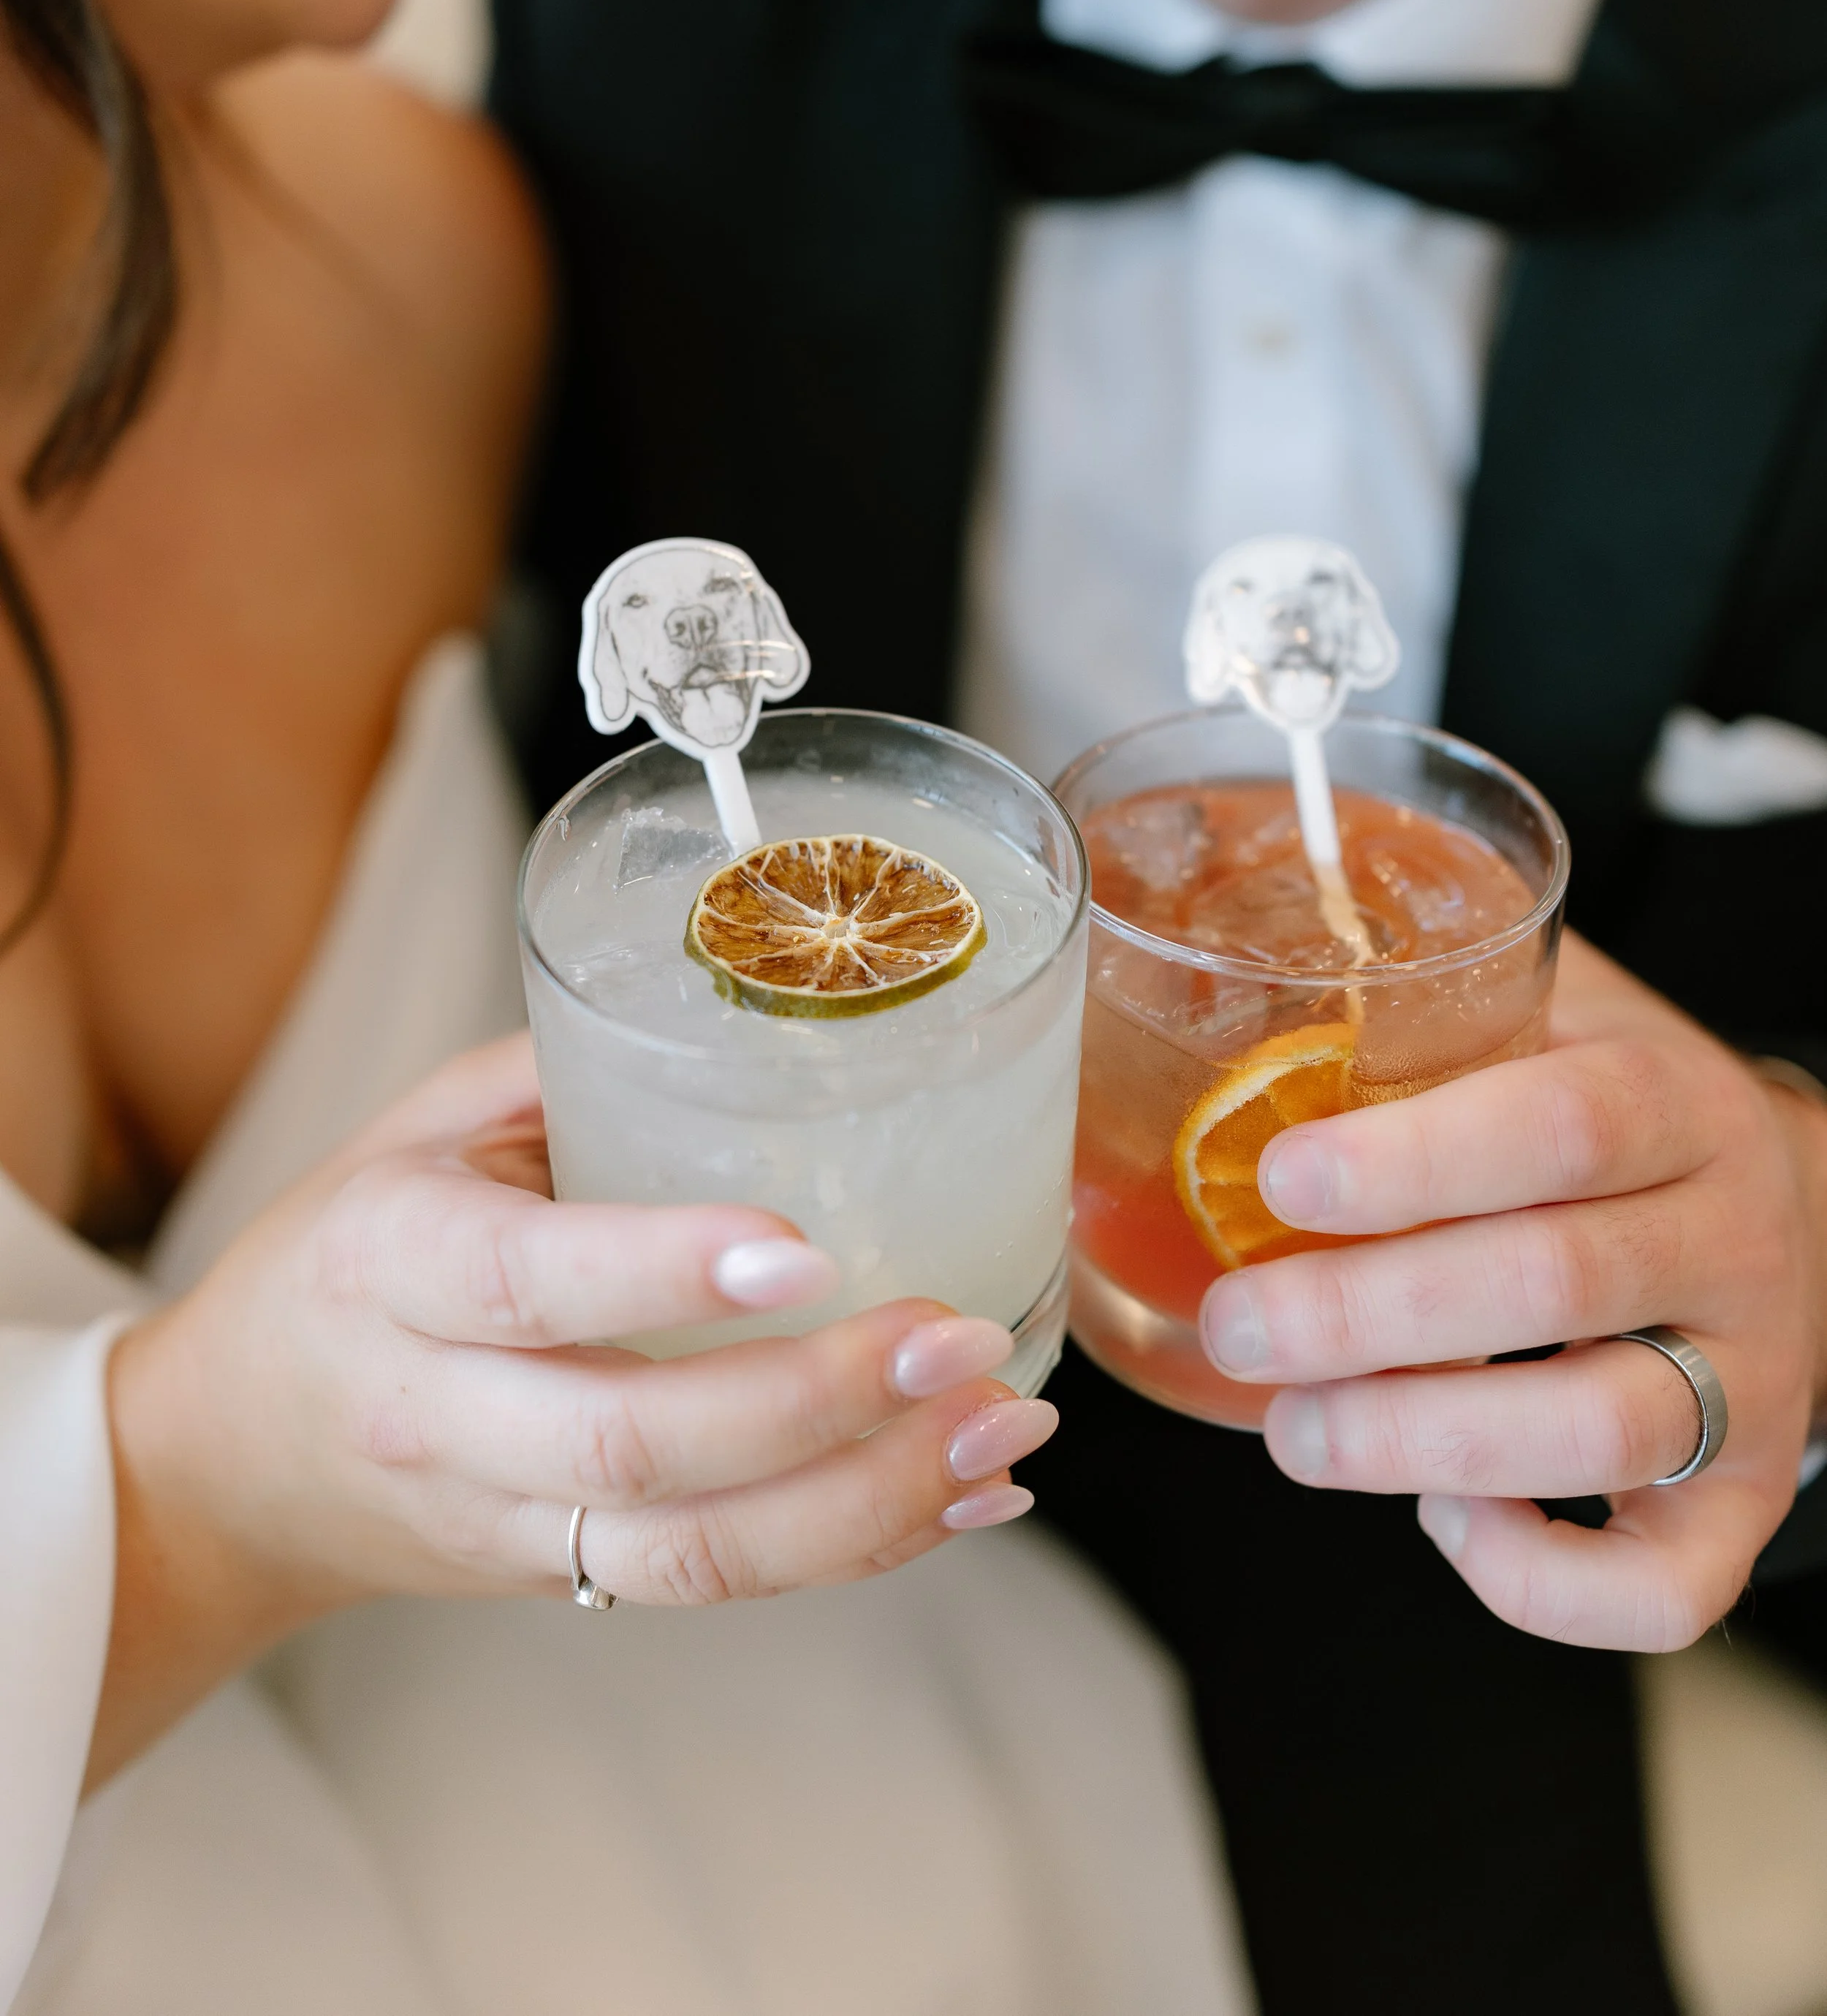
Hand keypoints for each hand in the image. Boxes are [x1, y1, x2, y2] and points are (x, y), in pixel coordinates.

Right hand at [97, 1036, 1055, 1781]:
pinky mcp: (561, 1582)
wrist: (229, 1463)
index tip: (800, 1245)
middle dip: (818, 1401)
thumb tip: (764, 1013)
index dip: (665, 1272)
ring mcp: (504, 1521)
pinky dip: (857, 1550)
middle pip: (634, 1443)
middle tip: (958, 1336)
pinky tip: (967, 1499)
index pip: (529, 1282)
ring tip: (1002, 1431)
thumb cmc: (347, 1256)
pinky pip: (715, 1587)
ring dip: (869, 1500)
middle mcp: (441, 1411)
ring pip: (691, 1553)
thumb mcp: (415, 1131)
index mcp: (391, 1263)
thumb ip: (567, 1074)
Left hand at [1197, 935, 1826, 1650]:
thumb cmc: (1608, 1110)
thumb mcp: (1550, 1016)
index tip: (1280, 1178)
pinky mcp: (1746, 1500)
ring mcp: (1756, 1377)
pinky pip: (1665, 1585)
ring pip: (1603, 1430)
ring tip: (1295, 1432)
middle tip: (1237, 1324)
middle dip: (1364, 1317)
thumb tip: (1210, 968)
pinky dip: (1539, 1581)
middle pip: (1554, 1283)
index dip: (1412, 1160)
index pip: (1560, 1124)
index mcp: (1675, 1099)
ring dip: (1419, 1442)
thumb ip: (1426, 996)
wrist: (1789, 1203)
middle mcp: (1733, 1236)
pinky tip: (1442, 1519)